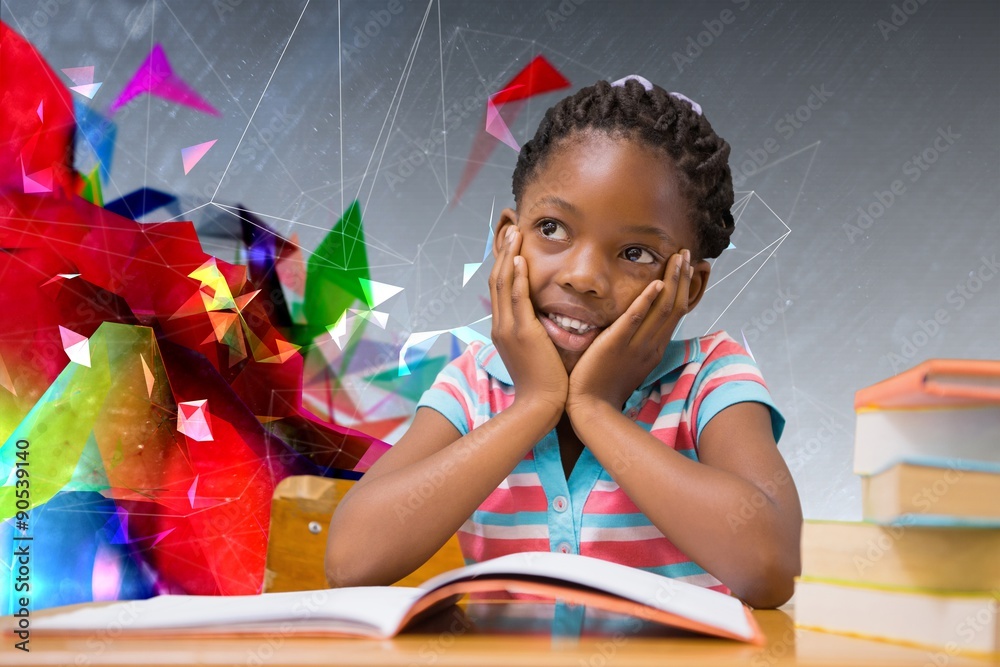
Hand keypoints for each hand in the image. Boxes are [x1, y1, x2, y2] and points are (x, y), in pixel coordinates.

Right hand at [489, 226, 567, 414]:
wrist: (540, 405)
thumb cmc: (544, 383)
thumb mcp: (535, 352)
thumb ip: (535, 333)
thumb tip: (544, 320)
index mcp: (503, 329)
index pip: (500, 288)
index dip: (504, 263)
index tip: (511, 243)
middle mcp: (500, 325)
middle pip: (496, 279)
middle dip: (503, 251)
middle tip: (510, 227)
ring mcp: (508, 328)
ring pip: (503, 283)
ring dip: (508, 255)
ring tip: (514, 232)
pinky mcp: (521, 332)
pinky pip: (516, 298)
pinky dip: (516, 277)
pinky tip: (519, 259)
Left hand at [567, 249, 692, 416]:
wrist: (591, 409)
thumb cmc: (604, 387)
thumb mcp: (629, 362)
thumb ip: (636, 342)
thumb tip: (639, 325)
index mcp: (655, 349)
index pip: (676, 313)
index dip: (684, 289)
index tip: (688, 269)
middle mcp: (651, 345)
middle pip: (674, 306)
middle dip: (682, 278)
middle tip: (686, 254)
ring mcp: (636, 345)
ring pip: (662, 309)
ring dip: (672, 281)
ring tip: (678, 258)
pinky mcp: (616, 345)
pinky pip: (634, 319)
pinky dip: (646, 301)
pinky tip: (655, 283)